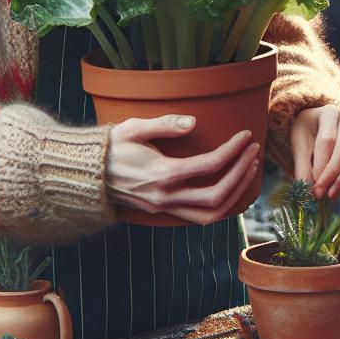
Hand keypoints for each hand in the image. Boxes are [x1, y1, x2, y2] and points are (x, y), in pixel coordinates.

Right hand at [107, 115, 259, 224]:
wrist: (85, 175)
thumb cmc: (110, 147)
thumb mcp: (133, 127)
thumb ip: (164, 124)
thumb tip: (193, 122)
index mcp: (162, 174)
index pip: (211, 165)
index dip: (234, 149)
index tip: (246, 135)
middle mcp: (166, 196)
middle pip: (218, 195)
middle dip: (242, 174)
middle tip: (254, 152)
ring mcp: (165, 208)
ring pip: (212, 214)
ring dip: (237, 194)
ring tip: (249, 169)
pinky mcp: (164, 211)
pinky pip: (201, 217)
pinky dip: (222, 205)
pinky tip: (233, 186)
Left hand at [290, 105, 339, 200]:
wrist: (314, 126)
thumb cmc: (305, 133)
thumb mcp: (298, 145)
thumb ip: (302, 167)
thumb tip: (308, 192)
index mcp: (329, 113)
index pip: (327, 140)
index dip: (322, 165)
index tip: (314, 186)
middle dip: (335, 173)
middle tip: (322, 193)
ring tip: (332, 196)